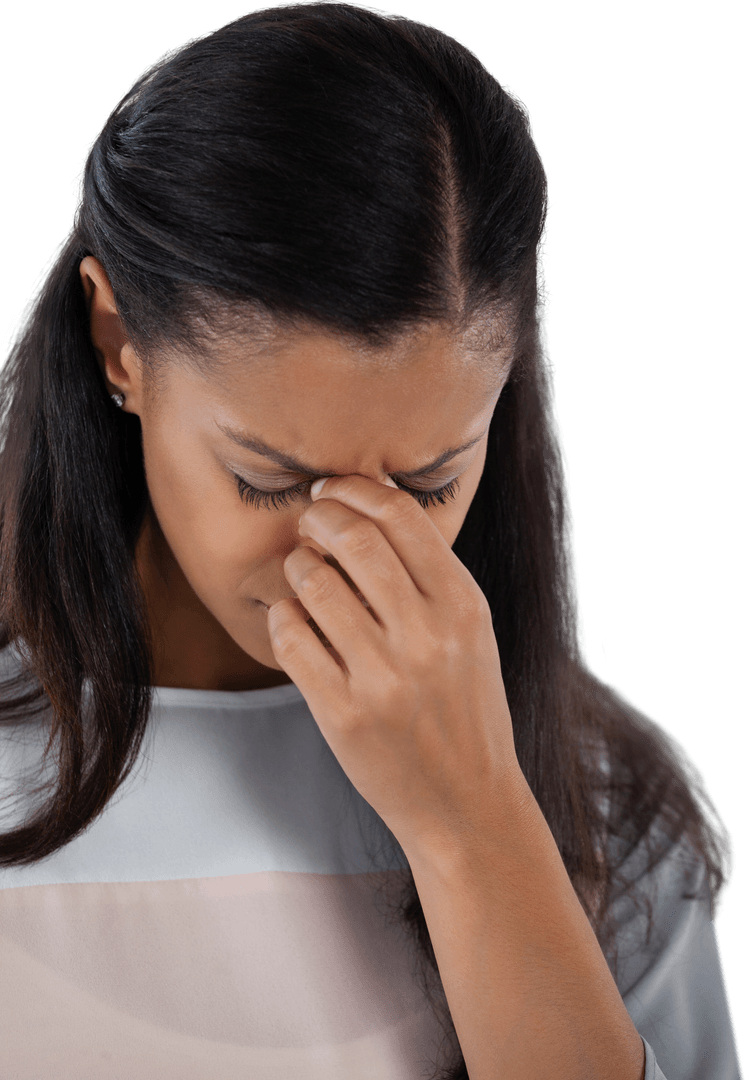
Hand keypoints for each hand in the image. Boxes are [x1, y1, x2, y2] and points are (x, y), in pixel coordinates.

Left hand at [266, 473, 523, 856]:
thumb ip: (430, 574)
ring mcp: (383, 677)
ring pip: (313, 584)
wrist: (466, 802)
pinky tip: (294, 620)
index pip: (400, 516)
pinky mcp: (343, 714)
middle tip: (308, 523)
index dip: (355, 489)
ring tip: (303, 574)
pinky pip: (290, 637)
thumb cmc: (464, 708)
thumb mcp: (471, 634)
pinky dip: (283, 616)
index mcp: (463, 606)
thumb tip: (371, 502)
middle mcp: (427, 636)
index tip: (331, 490)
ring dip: (297, 566)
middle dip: (317, 518)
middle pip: (352, 538)